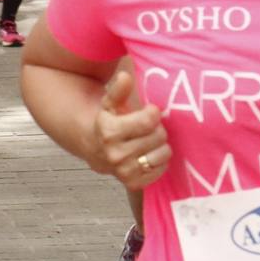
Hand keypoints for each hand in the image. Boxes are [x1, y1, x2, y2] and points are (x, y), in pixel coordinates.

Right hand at [93, 69, 169, 190]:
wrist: (95, 150)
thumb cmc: (108, 122)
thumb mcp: (110, 103)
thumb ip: (119, 90)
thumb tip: (125, 76)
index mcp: (109, 132)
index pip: (148, 121)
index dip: (154, 112)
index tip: (150, 111)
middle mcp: (115, 154)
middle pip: (159, 137)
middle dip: (157, 129)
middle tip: (149, 128)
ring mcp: (125, 171)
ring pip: (163, 154)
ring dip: (160, 145)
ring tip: (150, 141)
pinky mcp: (134, 183)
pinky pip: (162, 169)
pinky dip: (159, 160)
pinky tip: (149, 154)